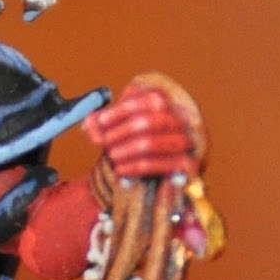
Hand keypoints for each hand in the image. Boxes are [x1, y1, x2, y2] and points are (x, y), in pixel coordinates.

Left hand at [84, 71, 205, 180]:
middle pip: (146, 121)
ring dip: (124, 151)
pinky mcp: (189, 166)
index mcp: (170, 105)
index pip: (147, 99)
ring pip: (149, 143)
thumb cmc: (136, 147)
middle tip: (103, 143)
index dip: (120, 110)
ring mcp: (189, 142)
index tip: (100, 122)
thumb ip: (101, 124)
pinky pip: (157, 165)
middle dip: (118, 133)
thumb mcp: (118, 130)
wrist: (159, 180)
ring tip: (111, 157)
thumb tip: (90, 123)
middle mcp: (183, 119)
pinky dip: (134, 168)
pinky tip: (121, 171)